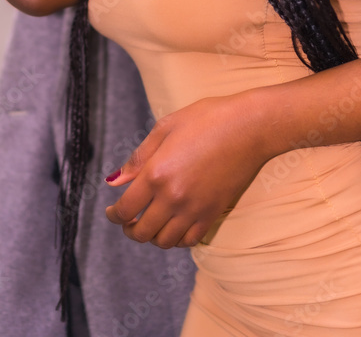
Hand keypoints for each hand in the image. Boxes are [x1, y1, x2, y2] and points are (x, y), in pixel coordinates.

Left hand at [103, 94, 266, 247]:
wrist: (249, 126)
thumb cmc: (207, 118)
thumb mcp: (166, 127)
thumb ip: (138, 157)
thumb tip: (114, 181)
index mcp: (157, 173)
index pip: (125, 208)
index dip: (113, 215)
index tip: (111, 212)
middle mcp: (173, 197)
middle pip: (141, 232)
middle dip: (129, 229)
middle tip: (127, 221)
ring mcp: (194, 208)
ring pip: (164, 241)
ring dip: (152, 236)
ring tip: (150, 223)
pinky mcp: (213, 213)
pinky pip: (189, 240)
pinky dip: (177, 239)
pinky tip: (174, 225)